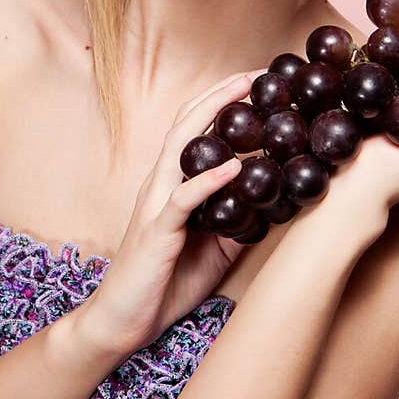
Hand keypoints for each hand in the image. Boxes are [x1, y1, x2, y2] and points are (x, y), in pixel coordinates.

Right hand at [92, 67, 267, 355]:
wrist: (122, 323)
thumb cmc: (165, 284)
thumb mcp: (215, 249)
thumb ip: (238, 221)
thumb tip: (276, 204)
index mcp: (171, 186)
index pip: (194, 131)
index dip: (222, 102)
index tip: (258, 84)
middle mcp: (159, 186)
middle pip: (186, 125)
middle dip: (221, 96)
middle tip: (257, 75)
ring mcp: (155, 206)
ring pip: (181, 150)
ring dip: (214, 119)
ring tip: (245, 97)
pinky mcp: (156, 232)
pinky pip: (183, 200)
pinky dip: (209, 179)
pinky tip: (234, 166)